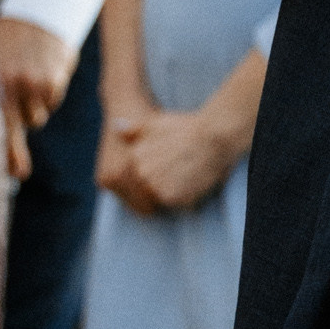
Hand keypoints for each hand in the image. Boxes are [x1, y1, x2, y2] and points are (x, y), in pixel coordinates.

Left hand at [0, 16, 78, 179]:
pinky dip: (48, 93)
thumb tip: (3, 148)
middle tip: (19, 166)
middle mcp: (13, 84)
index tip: (13, 175)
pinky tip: (43, 71)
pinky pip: (51, 102)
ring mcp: (36, 83)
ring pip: (37, 115)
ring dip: (33, 105)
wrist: (39, 10)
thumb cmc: (9, 42)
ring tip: (28, 77)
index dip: (4, 152)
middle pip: (21, 127)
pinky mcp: (54, 80)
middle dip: (18, 144)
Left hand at [98, 106, 236, 215]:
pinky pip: (174, 205)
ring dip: (172, 194)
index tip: (169, 167)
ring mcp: (153, 186)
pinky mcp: (169, 198)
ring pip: (159, 199)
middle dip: (161, 186)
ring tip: (187, 176)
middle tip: (181, 172)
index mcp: (134, 157)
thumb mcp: (157, 123)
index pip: (137, 178)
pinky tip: (193, 182)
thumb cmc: (187, 128)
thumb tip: (117, 126)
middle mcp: (140, 173)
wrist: (212, 136)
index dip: (154, 175)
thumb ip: (135, 129)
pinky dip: (184, 199)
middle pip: (146, 190)